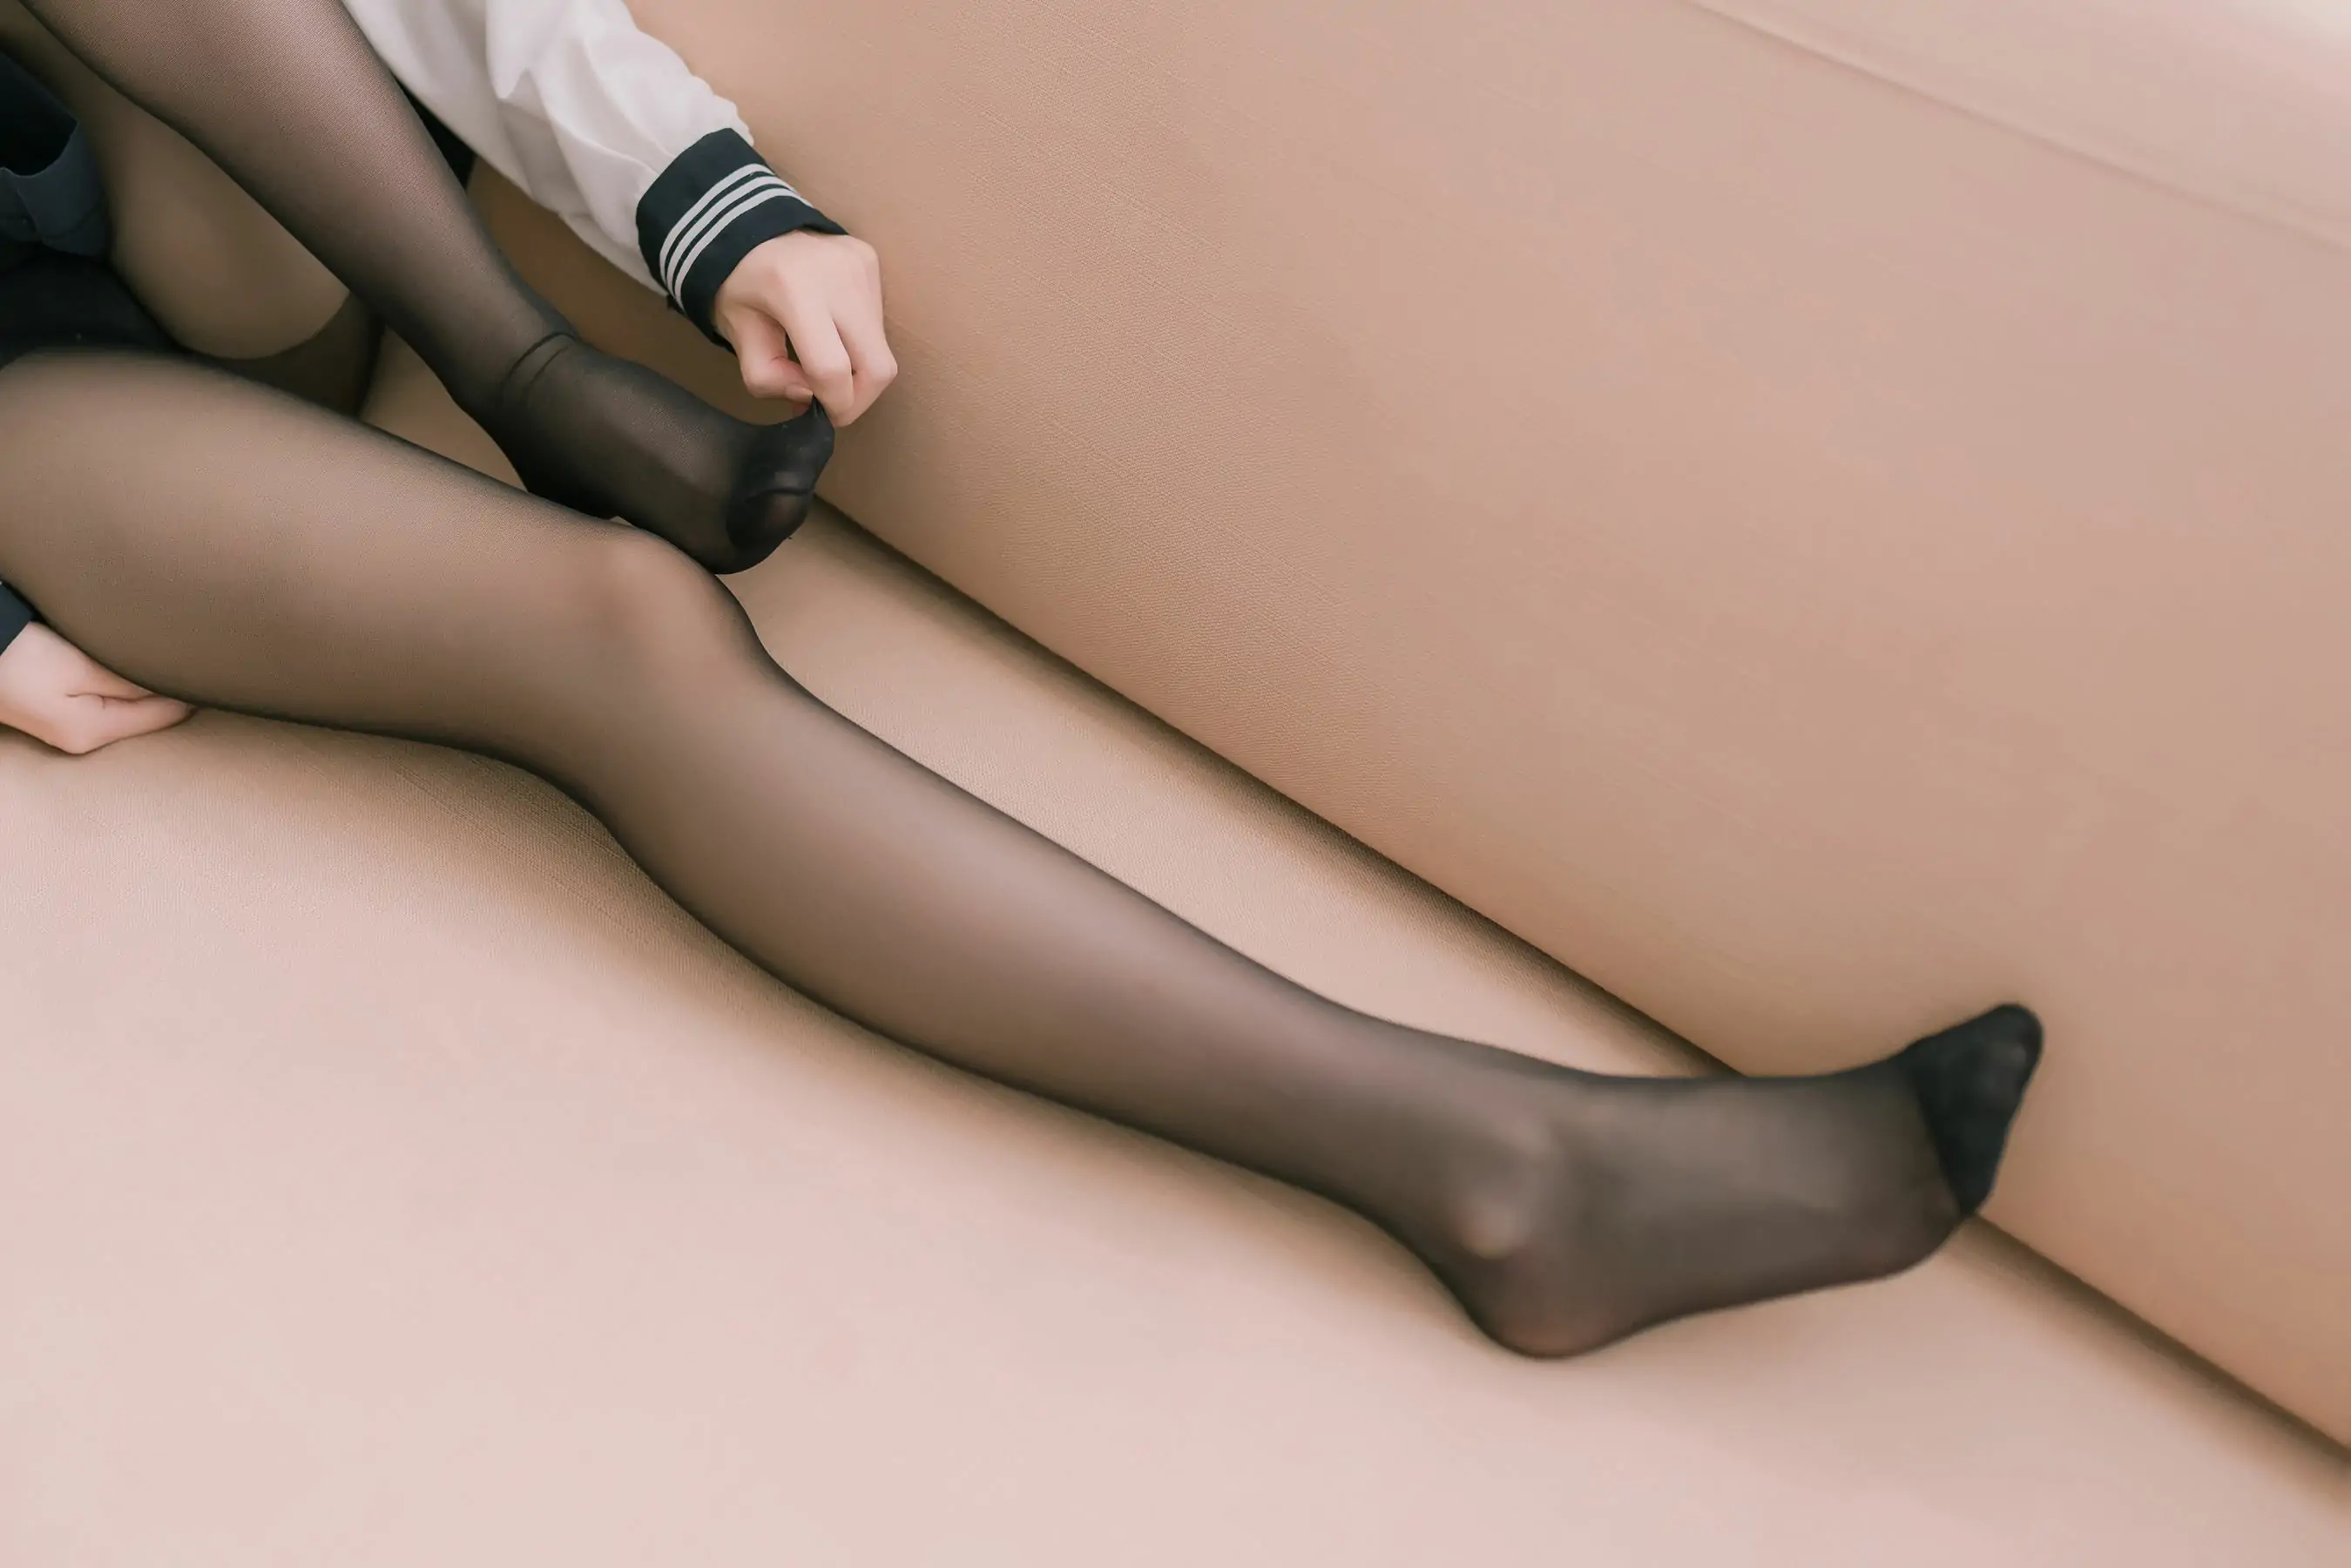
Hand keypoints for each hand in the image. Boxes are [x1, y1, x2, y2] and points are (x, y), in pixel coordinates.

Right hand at [0, 623, 192, 754]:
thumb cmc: (16, 655)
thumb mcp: (79, 666)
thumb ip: (131, 679)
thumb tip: (179, 683)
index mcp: (94, 732)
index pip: (167, 714)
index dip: (191, 689)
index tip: (213, 665)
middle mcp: (86, 738)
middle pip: (152, 713)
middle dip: (171, 687)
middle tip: (196, 656)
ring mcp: (73, 727)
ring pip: (133, 705)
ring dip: (147, 683)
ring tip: (169, 658)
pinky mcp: (63, 712)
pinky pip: (111, 699)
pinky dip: (125, 683)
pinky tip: (133, 666)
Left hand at [712, 229, 897, 424]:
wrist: (748, 227)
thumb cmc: (739, 285)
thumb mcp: (738, 337)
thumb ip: (769, 378)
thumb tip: (812, 396)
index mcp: (792, 290)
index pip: (832, 369)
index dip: (833, 404)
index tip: (822, 413)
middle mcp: (836, 274)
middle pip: (878, 366)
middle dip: (860, 399)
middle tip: (835, 402)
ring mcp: (859, 265)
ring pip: (882, 348)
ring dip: (859, 369)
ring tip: (828, 361)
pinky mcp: (870, 261)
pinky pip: (878, 322)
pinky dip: (859, 340)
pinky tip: (834, 329)